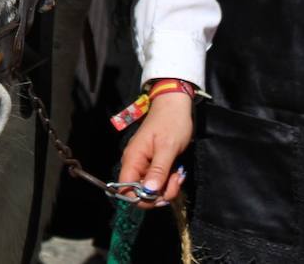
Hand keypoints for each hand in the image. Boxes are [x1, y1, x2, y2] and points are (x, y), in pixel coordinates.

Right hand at [117, 91, 192, 207]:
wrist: (175, 105)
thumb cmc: (171, 123)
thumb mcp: (168, 147)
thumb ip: (158, 170)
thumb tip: (149, 192)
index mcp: (133, 159)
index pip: (125, 189)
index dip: (140, 198)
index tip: (159, 195)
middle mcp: (135, 164)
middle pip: (141, 192)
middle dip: (160, 193)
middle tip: (175, 181)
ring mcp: (145, 164)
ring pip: (152, 189)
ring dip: (168, 187)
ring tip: (178, 174)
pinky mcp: (154, 164)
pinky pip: (159, 181)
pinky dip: (169, 181)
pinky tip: (177, 171)